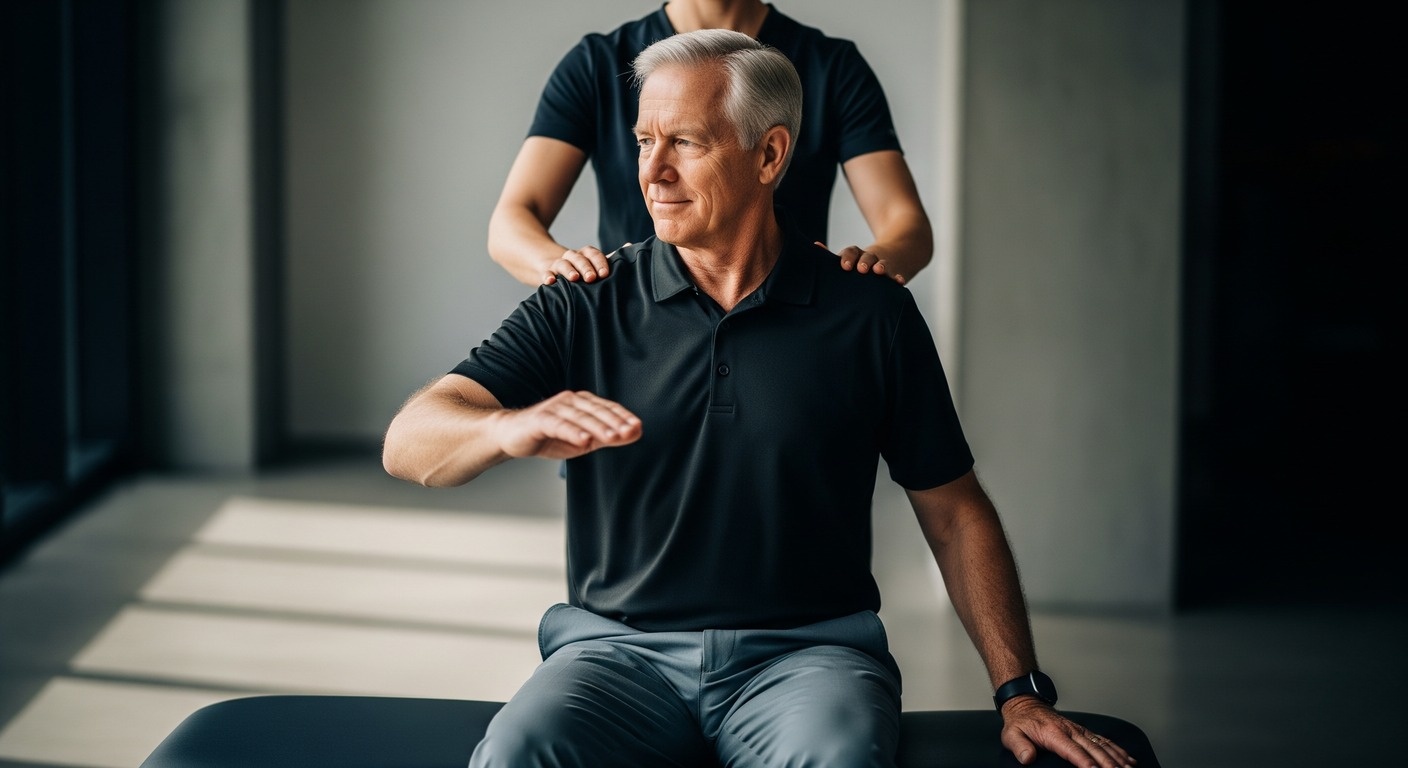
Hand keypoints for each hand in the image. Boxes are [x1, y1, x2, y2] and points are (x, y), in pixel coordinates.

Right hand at [493, 390, 640, 459]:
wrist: (511, 435)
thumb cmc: (548, 436)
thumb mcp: (582, 440)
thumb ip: (606, 437)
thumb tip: (633, 434)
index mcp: (582, 403)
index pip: (607, 408)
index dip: (623, 417)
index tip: (637, 427)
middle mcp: (570, 401)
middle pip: (596, 411)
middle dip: (615, 421)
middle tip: (630, 432)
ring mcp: (554, 408)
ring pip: (580, 417)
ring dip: (598, 427)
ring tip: (612, 437)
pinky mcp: (540, 419)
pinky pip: (559, 425)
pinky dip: (572, 432)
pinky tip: (584, 440)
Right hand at [542, 245, 615, 284]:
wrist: (550, 266)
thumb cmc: (579, 269)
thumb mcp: (593, 264)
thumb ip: (609, 259)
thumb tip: (630, 246)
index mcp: (585, 255)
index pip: (593, 254)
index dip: (599, 262)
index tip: (605, 273)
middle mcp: (572, 257)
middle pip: (579, 258)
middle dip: (585, 267)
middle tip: (592, 278)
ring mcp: (558, 264)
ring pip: (563, 264)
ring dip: (568, 270)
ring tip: (574, 278)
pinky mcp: (545, 273)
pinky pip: (546, 273)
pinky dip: (547, 276)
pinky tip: (550, 282)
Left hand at [814, 242, 905, 284]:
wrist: (899, 252)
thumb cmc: (864, 261)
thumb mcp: (850, 257)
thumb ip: (832, 256)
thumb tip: (814, 246)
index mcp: (857, 255)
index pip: (851, 252)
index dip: (848, 257)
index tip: (845, 266)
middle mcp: (870, 258)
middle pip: (867, 256)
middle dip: (864, 261)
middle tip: (861, 269)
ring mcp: (884, 264)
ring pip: (882, 263)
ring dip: (881, 266)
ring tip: (879, 271)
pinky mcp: (896, 272)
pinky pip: (897, 274)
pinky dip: (898, 277)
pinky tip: (899, 281)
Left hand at [1000, 698, 1135, 767]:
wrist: (1025, 704)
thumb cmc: (1020, 722)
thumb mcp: (1011, 734)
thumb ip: (1019, 746)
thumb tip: (1027, 757)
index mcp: (1053, 734)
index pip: (1073, 751)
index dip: (1085, 762)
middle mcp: (1070, 731)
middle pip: (1093, 750)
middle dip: (1109, 763)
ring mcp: (1078, 730)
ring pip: (1102, 745)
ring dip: (1117, 758)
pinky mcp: (1083, 731)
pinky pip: (1103, 739)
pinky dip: (1117, 749)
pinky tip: (1128, 759)